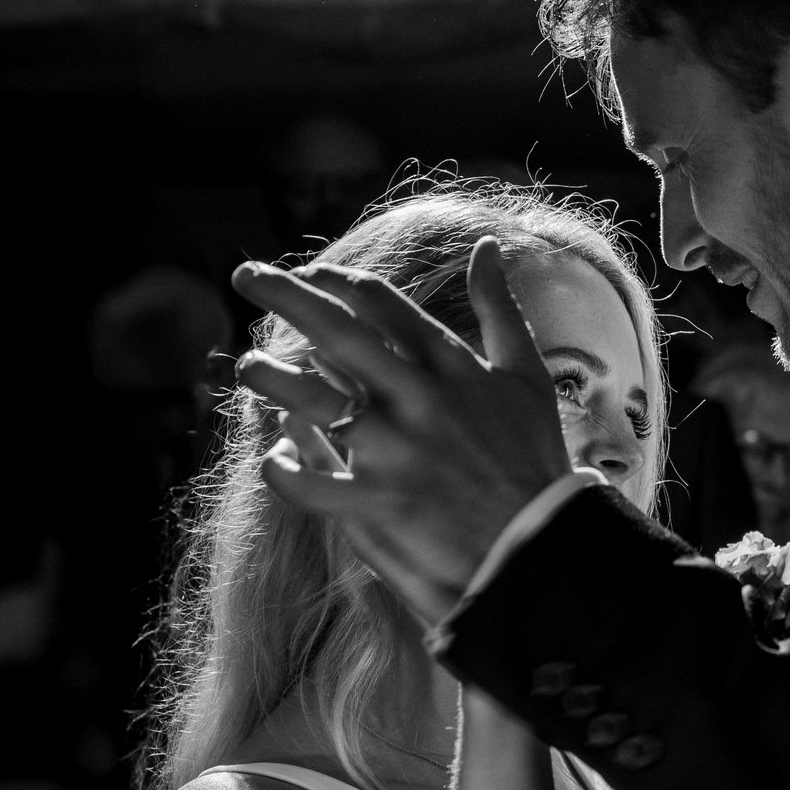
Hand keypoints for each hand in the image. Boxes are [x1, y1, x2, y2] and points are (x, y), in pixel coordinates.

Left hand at [232, 241, 571, 625]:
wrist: (543, 543)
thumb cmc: (534, 456)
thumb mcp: (526, 372)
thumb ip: (499, 307)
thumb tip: (487, 246)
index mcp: (449, 363)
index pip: (379, 302)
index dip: (335, 281)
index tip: (307, 273)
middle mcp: (417, 397)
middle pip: (335, 330)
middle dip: (282, 296)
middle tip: (245, 276)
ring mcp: (395, 450)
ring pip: (310, 399)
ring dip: (270, 377)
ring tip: (246, 367)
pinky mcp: (380, 504)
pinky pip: (311, 483)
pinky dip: (284, 470)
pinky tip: (274, 457)